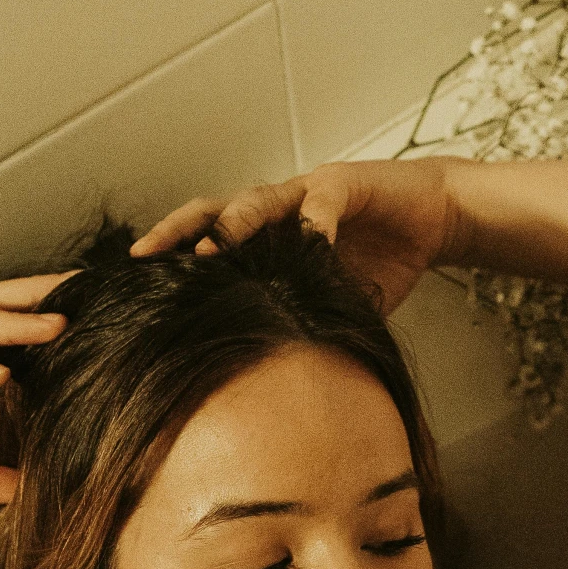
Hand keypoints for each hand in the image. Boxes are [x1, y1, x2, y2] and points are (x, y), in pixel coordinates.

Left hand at [130, 159, 464, 315]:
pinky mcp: (346, 184)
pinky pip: (324, 201)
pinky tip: (312, 242)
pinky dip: (316, 222)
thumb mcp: (332, 302)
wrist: (431, 218)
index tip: (136, 287)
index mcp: (267, 236)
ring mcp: (307, 192)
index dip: (173, 261)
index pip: (207, 242)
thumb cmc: (379, 260)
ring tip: (211, 247)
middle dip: (177, 231)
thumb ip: (303, 324)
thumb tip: (276, 384)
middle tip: (144, 256)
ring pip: (257, 200)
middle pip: (212, 211)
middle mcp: (277, 209)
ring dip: (232, 222)